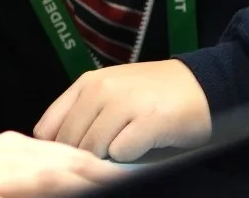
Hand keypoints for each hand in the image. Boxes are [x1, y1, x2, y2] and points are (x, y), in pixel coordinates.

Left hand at [34, 60, 211, 162]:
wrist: (199, 85)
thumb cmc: (150, 94)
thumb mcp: (109, 93)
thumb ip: (81, 113)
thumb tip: (52, 146)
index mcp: (86, 84)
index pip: (49, 126)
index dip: (53, 149)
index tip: (64, 163)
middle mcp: (101, 90)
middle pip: (71, 141)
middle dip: (80, 159)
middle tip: (98, 165)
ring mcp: (125, 103)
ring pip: (94, 148)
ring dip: (104, 160)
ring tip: (120, 156)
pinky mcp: (149, 120)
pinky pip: (122, 152)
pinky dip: (128, 158)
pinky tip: (140, 149)